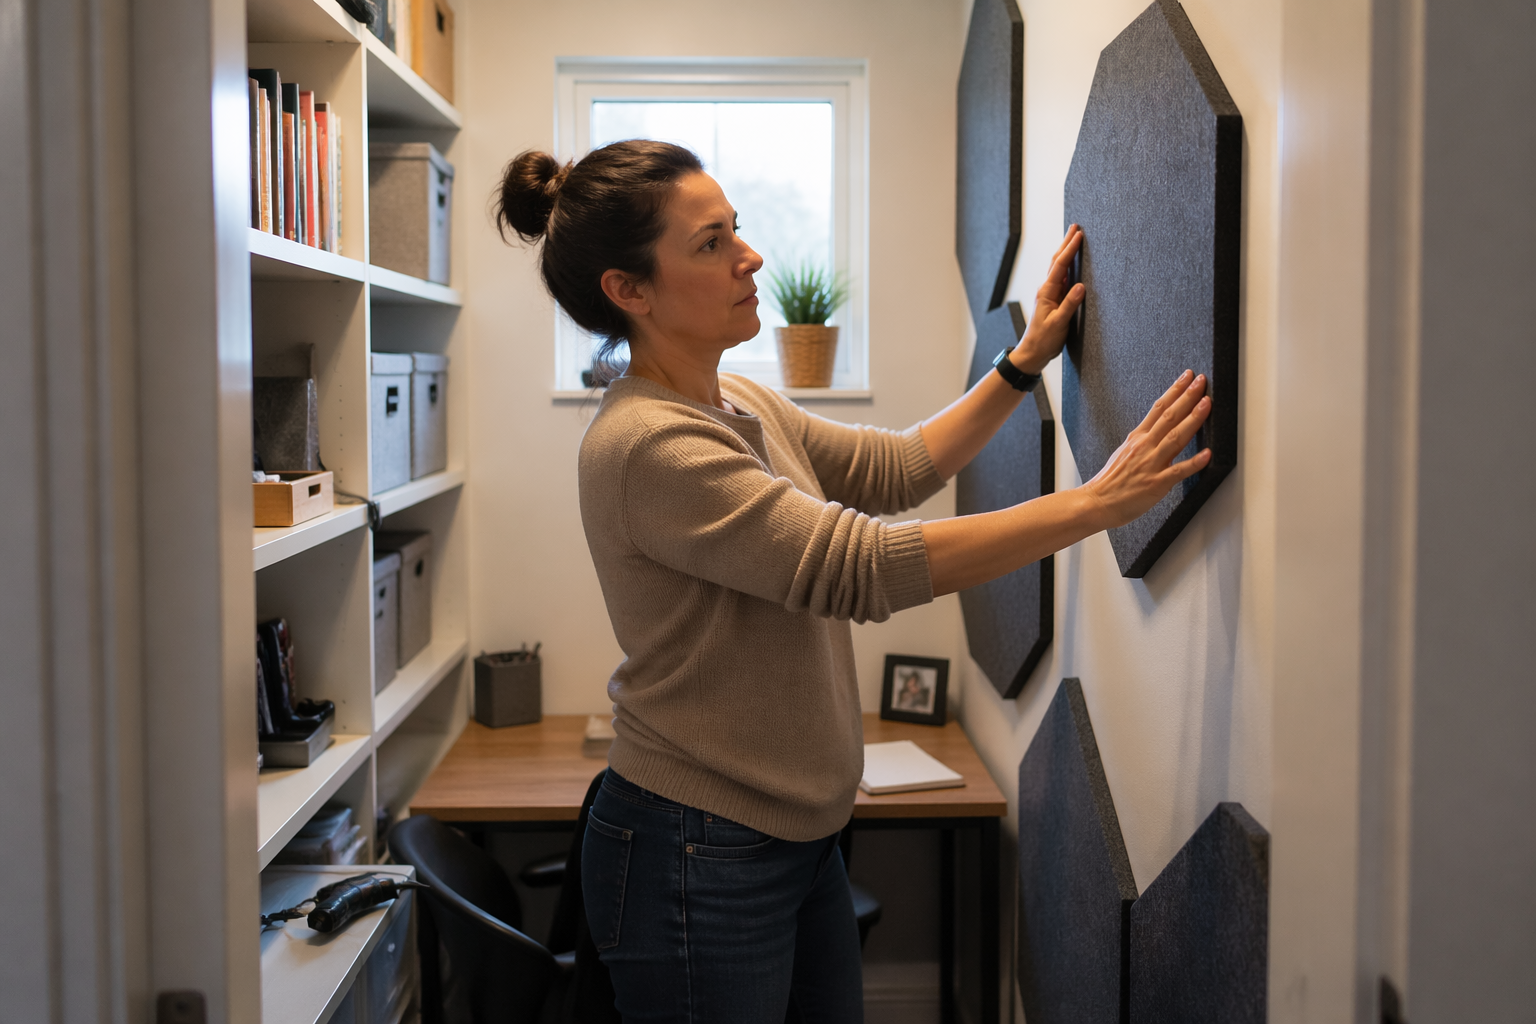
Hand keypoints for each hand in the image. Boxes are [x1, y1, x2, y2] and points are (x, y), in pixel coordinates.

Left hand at [1012, 227, 1086, 373]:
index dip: (1070, 249)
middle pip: (1058, 261)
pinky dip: (1068, 266)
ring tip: (1074, 238)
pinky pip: (1062, 279)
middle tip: (1075, 227)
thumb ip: (1069, 305)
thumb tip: (1081, 286)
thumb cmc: (1043, 340)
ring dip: (1066, 252)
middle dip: (1066, 243)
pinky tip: (1072, 263)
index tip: (1079, 235)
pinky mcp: (1054, 301)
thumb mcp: (1058, 324)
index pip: (1060, 265)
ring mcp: (1050, 295)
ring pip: (1059, 268)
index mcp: (1047, 292)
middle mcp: (1047, 290)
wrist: (1032, 353)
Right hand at [1081, 371, 1212, 528]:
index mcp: (1137, 438)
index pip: (1158, 408)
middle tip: (1201, 380)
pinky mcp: (1156, 484)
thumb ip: (1141, 442)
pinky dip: (1193, 462)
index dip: (1175, 390)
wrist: (1095, 502)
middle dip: (1187, 397)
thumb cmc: (1109, 482)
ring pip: (1175, 437)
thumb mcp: (1123, 453)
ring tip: (1206, 404)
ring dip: (1192, 419)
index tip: (1187, 376)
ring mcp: (1150, 464)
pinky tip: (1207, 454)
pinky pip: (1178, 471)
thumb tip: (1155, 432)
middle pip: (1169, 416)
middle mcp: (1144, 447)